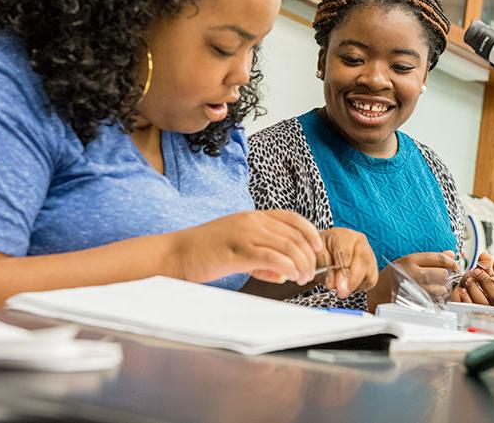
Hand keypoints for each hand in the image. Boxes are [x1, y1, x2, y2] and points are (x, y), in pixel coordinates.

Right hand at [173, 210, 323, 284]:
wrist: (176, 254)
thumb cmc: (205, 252)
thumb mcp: (238, 248)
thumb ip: (261, 258)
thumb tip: (283, 272)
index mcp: (252, 216)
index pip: (291, 217)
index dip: (309, 231)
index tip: (317, 246)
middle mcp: (251, 220)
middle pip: (293, 235)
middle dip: (307, 256)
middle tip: (309, 273)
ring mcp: (244, 233)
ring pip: (286, 245)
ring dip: (300, 264)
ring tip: (302, 278)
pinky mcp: (237, 251)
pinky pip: (270, 257)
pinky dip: (286, 267)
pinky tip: (289, 276)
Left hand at [315, 228, 377, 298]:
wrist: (326, 251)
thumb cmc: (320, 251)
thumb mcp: (315, 254)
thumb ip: (323, 265)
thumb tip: (333, 283)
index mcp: (344, 235)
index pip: (346, 252)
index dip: (341, 270)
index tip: (335, 284)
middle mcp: (360, 242)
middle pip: (362, 260)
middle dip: (352, 279)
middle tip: (342, 292)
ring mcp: (369, 253)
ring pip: (368, 272)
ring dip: (354, 284)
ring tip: (340, 289)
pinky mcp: (373, 267)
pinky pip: (370, 280)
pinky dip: (359, 286)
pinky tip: (347, 284)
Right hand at [367, 251, 457, 311]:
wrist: (379, 292)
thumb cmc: (395, 274)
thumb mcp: (409, 260)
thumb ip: (431, 257)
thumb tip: (450, 253)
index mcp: (411, 260)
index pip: (439, 258)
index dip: (450, 261)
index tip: (454, 264)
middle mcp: (413, 274)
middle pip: (442, 274)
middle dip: (445, 276)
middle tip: (442, 276)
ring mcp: (415, 289)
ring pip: (441, 289)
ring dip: (442, 288)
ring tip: (434, 286)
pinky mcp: (417, 302)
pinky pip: (436, 300)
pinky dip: (437, 298)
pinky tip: (431, 294)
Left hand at [450, 251, 493, 306]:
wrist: (469, 296)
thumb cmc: (481, 284)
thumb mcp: (485, 273)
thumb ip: (485, 264)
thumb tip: (484, 255)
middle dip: (486, 281)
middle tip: (476, 271)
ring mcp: (485, 311)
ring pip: (482, 303)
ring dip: (473, 289)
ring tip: (468, 280)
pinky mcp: (472, 314)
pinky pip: (468, 308)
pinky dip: (463, 298)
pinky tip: (461, 290)